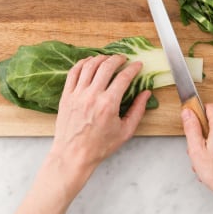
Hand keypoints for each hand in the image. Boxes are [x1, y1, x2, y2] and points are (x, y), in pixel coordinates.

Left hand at [49, 55, 150, 192]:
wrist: (74, 155)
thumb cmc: (99, 146)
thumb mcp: (125, 131)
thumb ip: (138, 110)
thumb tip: (146, 93)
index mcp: (108, 104)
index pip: (124, 77)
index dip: (133, 68)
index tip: (138, 65)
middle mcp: (92, 96)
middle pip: (106, 66)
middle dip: (118, 59)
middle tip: (123, 59)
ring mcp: (77, 94)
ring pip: (89, 66)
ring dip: (100, 58)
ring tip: (107, 58)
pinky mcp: (66, 96)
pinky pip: (73, 72)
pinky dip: (82, 63)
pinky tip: (89, 62)